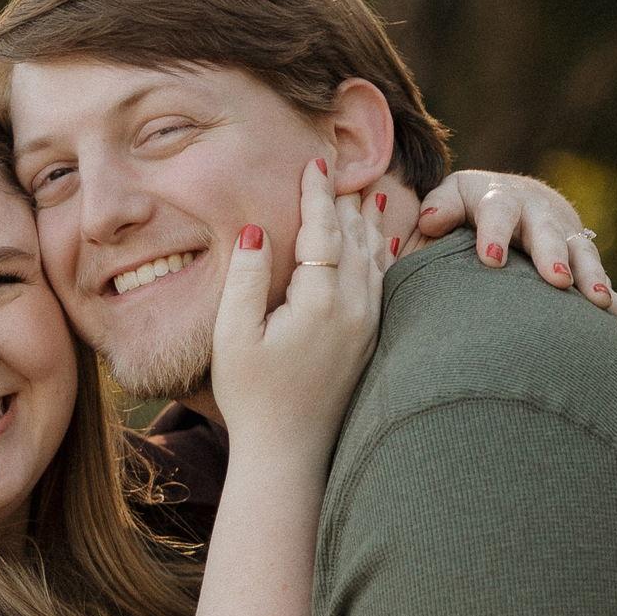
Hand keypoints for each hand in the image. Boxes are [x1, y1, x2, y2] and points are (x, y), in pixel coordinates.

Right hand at [207, 158, 388, 454]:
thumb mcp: (233, 336)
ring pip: (375, 257)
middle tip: (339, 166)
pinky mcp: (372, 341)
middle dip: (344, 200)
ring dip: (367, 222)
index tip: (315, 161)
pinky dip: (382, 253)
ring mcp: (369, 326)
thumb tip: (256, 230)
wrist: (289, 454)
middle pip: (355, 236)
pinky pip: (384, 282)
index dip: (318, 193)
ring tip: (364, 192)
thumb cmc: (251, 397)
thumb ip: (246, 279)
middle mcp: (354, 309)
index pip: (323, 230)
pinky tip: (383, 242)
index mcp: (320, 302)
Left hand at [410, 170, 616, 335]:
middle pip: (546, 231)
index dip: (494, 232)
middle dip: (552, 254)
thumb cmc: (466, 211)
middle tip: (555, 280)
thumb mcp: (450, 200)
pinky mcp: (581, 263)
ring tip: (597, 302)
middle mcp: (538, 213)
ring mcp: (565, 237)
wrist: (513, 200)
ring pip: (582, 255)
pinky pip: (602, 287)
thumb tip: (430, 220)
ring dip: (592, 277)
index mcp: (499, 198)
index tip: (490, 259)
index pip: (497, 209)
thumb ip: (439, 209)